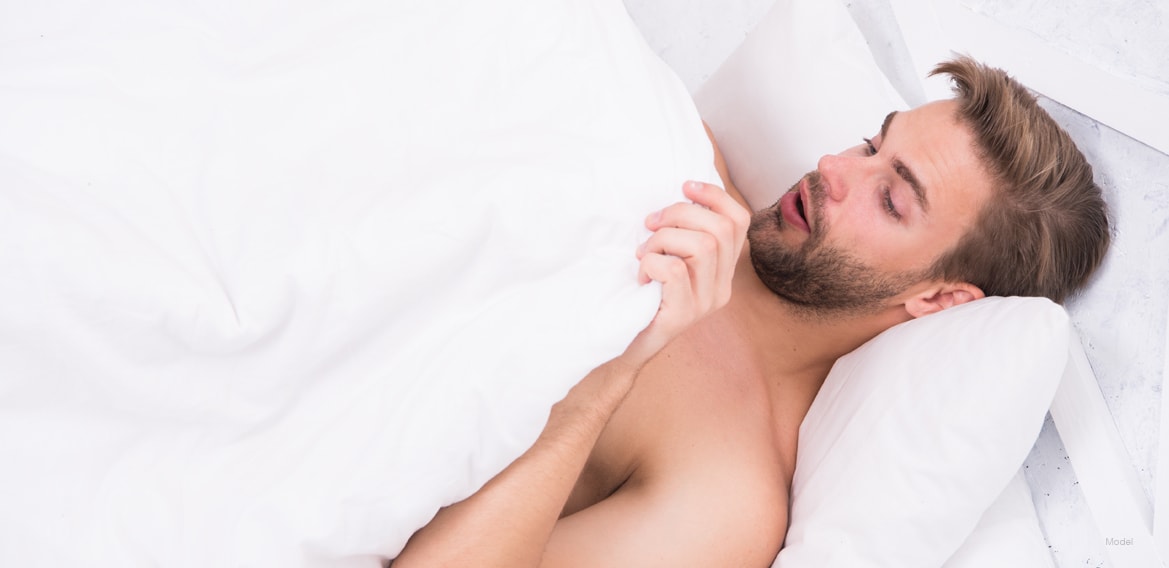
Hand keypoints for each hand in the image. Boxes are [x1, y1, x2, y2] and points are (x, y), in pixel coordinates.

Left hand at [625, 180, 749, 363]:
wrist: (623, 348)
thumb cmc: (641, 296)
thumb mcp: (668, 259)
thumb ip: (681, 235)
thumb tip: (679, 195)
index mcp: (723, 270)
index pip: (739, 221)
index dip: (715, 196)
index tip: (685, 186)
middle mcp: (721, 288)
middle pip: (719, 229)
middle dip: (680, 214)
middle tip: (651, 224)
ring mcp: (705, 304)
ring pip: (702, 246)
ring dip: (663, 240)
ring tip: (644, 253)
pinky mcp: (683, 316)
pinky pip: (675, 270)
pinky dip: (652, 263)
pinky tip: (641, 276)